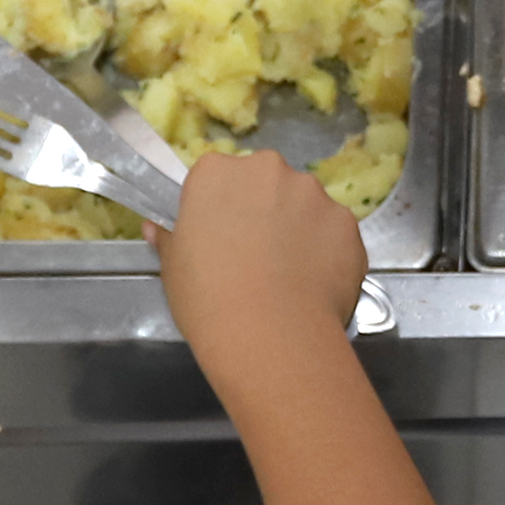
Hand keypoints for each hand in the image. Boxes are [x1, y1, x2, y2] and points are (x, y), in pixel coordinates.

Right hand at [150, 150, 366, 360]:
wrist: (270, 335)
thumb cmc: (207, 298)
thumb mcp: (173, 269)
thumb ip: (170, 239)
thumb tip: (156, 229)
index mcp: (217, 172)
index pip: (217, 177)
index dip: (220, 208)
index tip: (222, 237)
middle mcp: (269, 169)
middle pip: (266, 183)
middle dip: (264, 210)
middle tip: (257, 256)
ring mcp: (314, 194)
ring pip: (305, 206)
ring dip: (299, 228)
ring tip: (291, 275)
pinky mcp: (348, 223)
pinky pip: (334, 233)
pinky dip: (327, 252)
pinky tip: (316, 285)